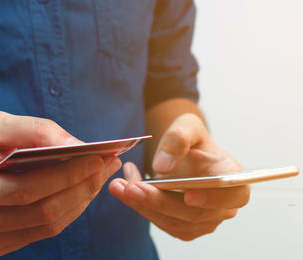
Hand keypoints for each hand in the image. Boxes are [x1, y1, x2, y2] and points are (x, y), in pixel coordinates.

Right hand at [0, 111, 120, 256]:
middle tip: (108, 164)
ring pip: (48, 225)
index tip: (98, 157)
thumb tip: (79, 147)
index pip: (25, 189)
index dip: (66, 175)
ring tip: (101, 174)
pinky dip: (69, 209)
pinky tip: (81, 189)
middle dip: (82, 187)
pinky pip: (43, 231)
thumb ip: (36, 131)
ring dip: (81, 199)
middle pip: (42, 211)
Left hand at [109, 113, 249, 240]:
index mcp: (231, 177)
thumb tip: (163, 166)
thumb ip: (178, 139)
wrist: (180, 152)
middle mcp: (222, 205)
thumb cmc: (190, 138)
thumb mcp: (186, 126)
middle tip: (131, 186)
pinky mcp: (183, 226)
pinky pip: (162, 222)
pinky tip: (125, 191)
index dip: (213, 199)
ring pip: (173, 221)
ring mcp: (204, 220)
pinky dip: (141, 208)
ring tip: (119, 185)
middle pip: (193, 213)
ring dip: (143, 205)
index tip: (188, 196)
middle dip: (159, 201)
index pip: (232, 194)